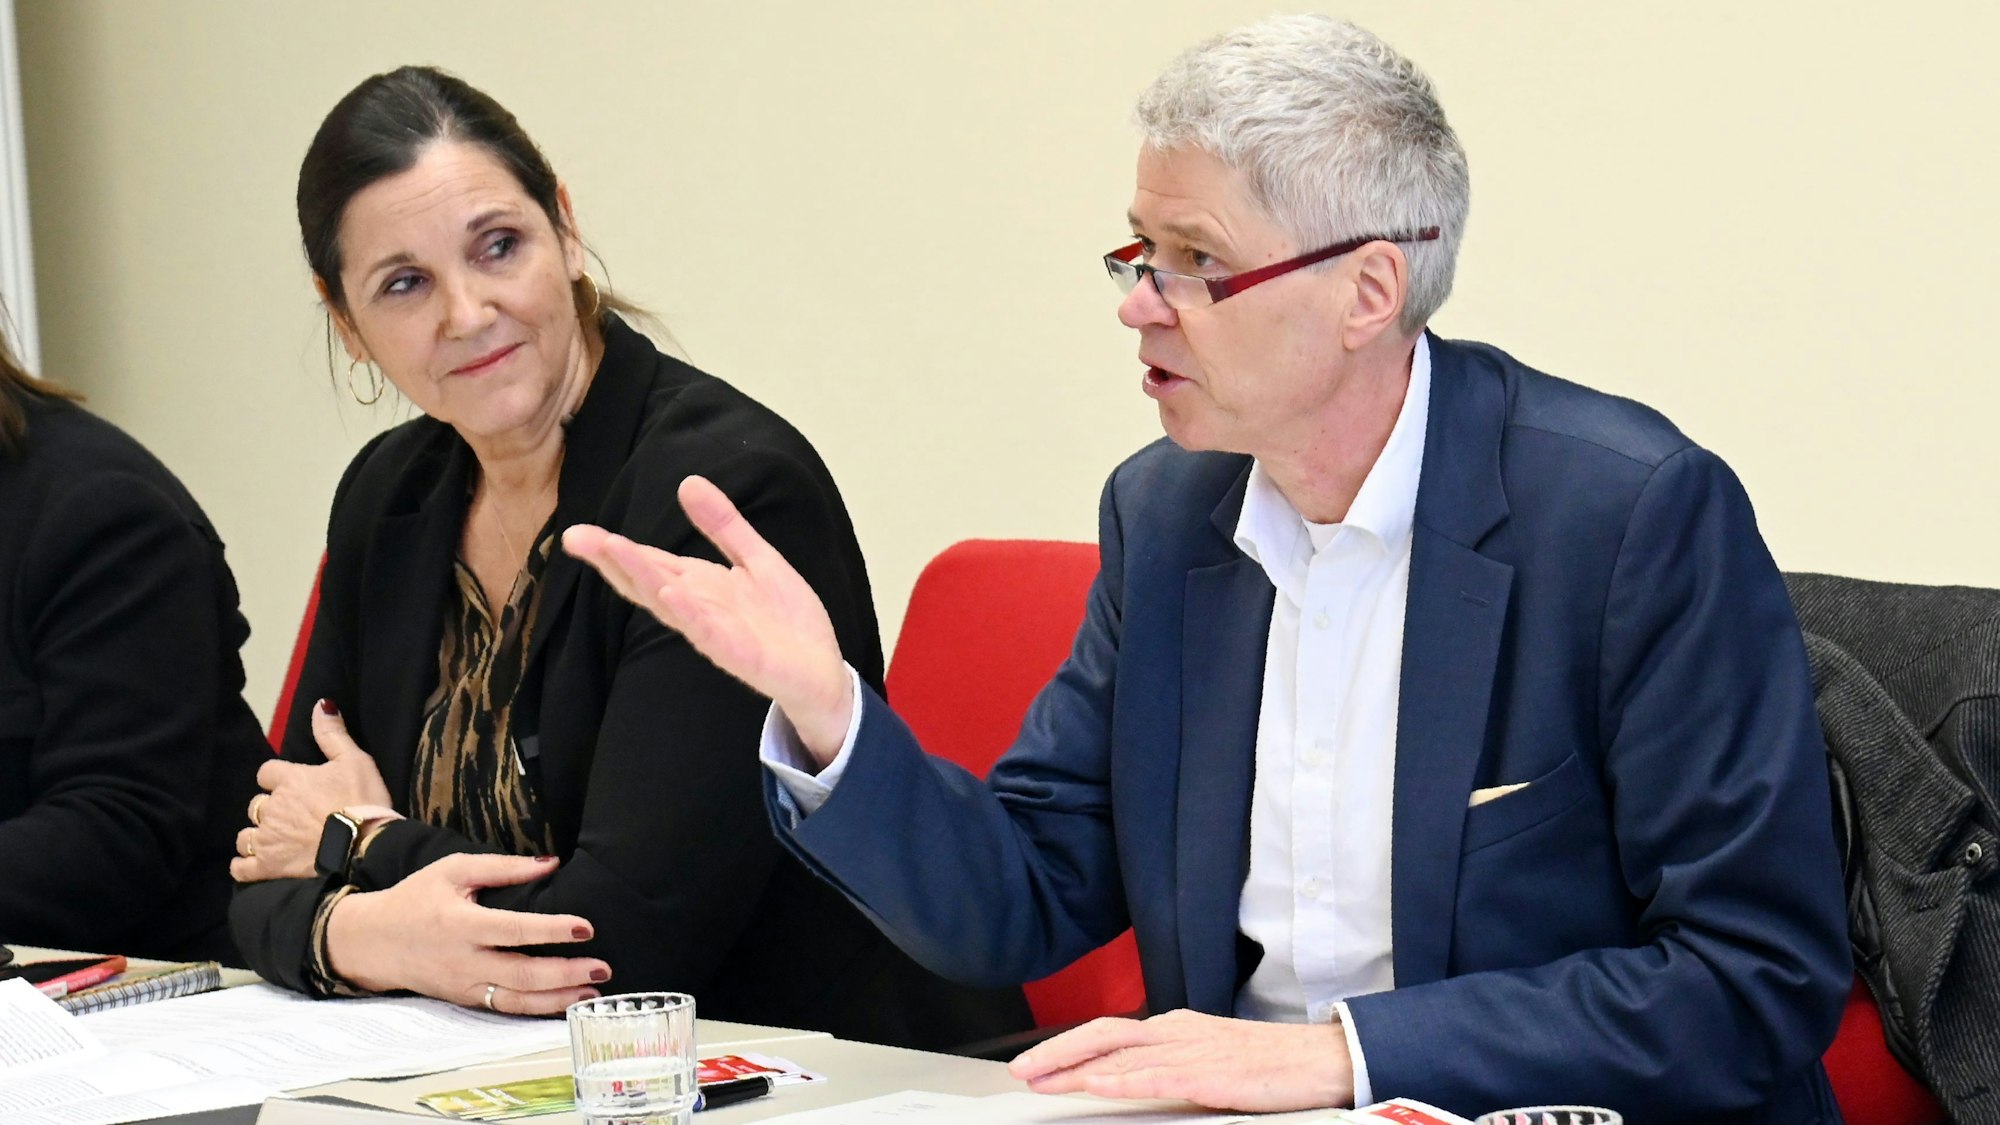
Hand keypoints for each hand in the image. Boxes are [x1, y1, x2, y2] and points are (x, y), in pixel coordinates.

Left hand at [232, 701, 396, 881]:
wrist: (364, 845)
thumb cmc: (362, 800)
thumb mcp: (356, 760)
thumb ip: (332, 734)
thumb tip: (320, 704)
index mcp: (290, 780)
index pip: (266, 773)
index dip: (277, 779)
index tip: (292, 786)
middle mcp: (272, 807)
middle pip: (256, 805)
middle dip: (269, 809)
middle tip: (291, 817)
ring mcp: (266, 839)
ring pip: (245, 835)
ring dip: (256, 836)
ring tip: (275, 842)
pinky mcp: (267, 867)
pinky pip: (241, 867)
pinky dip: (244, 866)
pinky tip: (252, 865)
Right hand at [327, 853, 608, 1015]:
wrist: (374, 941)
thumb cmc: (416, 899)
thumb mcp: (454, 870)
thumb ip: (503, 866)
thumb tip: (550, 863)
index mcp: (460, 923)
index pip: (513, 930)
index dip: (551, 930)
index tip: (585, 927)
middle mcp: (463, 960)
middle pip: (521, 973)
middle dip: (565, 973)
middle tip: (602, 967)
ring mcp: (464, 984)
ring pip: (516, 999)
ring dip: (558, 999)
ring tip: (592, 993)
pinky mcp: (464, 999)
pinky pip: (505, 1009)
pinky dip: (537, 1010)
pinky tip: (564, 1004)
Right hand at [562, 475, 851, 764]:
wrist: (824, 672)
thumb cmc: (784, 620)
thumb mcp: (756, 559)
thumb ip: (724, 525)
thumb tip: (688, 482)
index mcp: (699, 587)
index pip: (650, 564)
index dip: (614, 548)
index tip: (577, 532)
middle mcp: (699, 610)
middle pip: (648, 582)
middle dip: (615, 560)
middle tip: (577, 538)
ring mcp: (718, 634)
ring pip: (672, 605)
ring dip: (644, 579)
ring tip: (616, 552)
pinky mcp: (743, 656)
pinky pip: (711, 634)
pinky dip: (690, 615)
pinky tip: (672, 595)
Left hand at [1007, 1009, 1352, 1111]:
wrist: (1321, 1060)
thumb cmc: (1270, 1064)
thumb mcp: (1209, 1060)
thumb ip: (1170, 1067)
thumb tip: (1130, 1079)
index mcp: (1176, 1027)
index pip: (1109, 1032)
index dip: (1068, 1045)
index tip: (1036, 1062)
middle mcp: (1177, 1031)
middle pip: (1102, 1034)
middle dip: (1056, 1052)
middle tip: (1020, 1070)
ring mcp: (1192, 1049)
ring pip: (1119, 1055)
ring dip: (1074, 1067)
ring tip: (1040, 1080)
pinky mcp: (1210, 1074)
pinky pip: (1154, 1076)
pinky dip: (1118, 1078)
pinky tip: (1093, 1084)